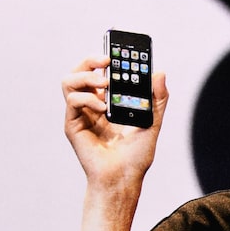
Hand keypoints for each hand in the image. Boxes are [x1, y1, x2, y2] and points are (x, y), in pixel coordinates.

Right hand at [63, 55, 169, 230]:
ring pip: (69, 82)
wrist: (124, 179)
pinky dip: (87, 98)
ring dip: (85, 76)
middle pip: (80, 72)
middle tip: (107, 60)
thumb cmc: (136, 156)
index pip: (100, 73)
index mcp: (107, 103)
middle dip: (91, 60)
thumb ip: (157, 98)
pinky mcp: (73, 126)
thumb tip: (160, 73)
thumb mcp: (153, 122)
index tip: (118, 52)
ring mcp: (80, 116)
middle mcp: (91, 106)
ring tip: (104, 83)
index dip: (104, 59)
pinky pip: (73, 101)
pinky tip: (102, 106)